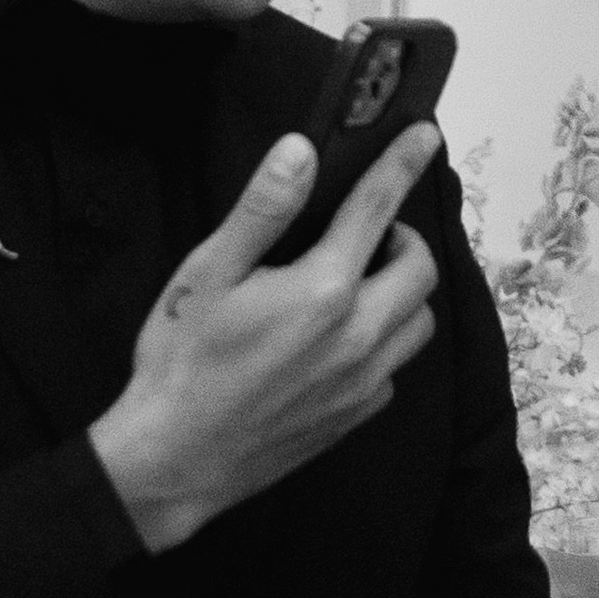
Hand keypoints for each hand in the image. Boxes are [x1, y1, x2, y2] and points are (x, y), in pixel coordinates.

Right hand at [91, 120, 443, 553]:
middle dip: (402, 239)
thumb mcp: (209, 273)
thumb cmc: (182, 363)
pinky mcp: (355, 416)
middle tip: (363, 235)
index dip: (402, 164)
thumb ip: (263, 209)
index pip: (378, 209)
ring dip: (400, 294)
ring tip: (356, 285)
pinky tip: (339, 342)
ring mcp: (363, 381)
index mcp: (323, 290)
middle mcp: (359, 335)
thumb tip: (301, 151)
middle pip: (420, 270)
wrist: (174, 461)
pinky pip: (394, 369)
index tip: (425, 136)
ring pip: (418, 323)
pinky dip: (382, 344)